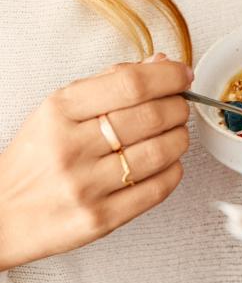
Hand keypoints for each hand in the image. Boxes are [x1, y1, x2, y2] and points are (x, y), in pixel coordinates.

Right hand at [0, 54, 192, 270]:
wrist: (1, 216)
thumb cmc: (35, 159)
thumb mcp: (57, 110)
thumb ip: (109, 83)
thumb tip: (160, 63)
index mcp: (58, 112)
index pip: (130, 84)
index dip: (168, 76)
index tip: (182, 75)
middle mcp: (70, 148)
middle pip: (152, 116)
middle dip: (178, 107)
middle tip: (179, 107)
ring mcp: (86, 186)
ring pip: (162, 152)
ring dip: (180, 138)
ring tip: (174, 134)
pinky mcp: (101, 219)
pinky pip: (158, 188)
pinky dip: (174, 170)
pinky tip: (166, 163)